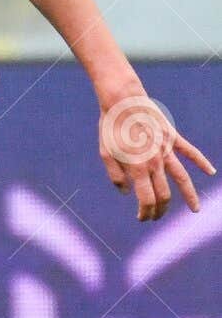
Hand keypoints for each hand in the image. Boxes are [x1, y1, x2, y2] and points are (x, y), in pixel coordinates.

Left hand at [98, 91, 214, 220]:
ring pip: (183, 178)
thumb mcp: (106, 153)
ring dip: (190, 196)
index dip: (146, 213)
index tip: (142, 217)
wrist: (123, 100)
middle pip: (164, 194)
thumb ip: (116, 176)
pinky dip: (202, 162)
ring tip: (195, 210)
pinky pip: (190, 152)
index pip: (147, 200)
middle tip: (156, 216)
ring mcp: (166, 150)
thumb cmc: (111, 127)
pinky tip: (211, 171)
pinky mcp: (172, 137)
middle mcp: (155, 162)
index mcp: (138, 168)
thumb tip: (127, 193)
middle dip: (161, 210)